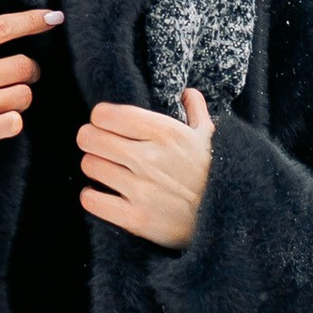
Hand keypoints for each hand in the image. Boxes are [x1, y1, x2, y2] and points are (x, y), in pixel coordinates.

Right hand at [0, 0, 61, 155]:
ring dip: (21, 97)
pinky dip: (14, 123)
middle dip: (29, 69)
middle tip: (22, 72)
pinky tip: (1, 122)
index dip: (31, 21)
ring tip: (8, 98)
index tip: (53, 17)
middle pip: (23, 65)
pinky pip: (14, 125)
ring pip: (23, 96)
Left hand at [79, 92, 212, 247]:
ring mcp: (141, 189)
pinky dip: (92, 197)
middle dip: (91, 140)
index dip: (100, 118)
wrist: (223, 219)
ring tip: (105, 170)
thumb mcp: (207, 137)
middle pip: (89, 138)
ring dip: (95, 167)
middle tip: (100, 147)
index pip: (105, 114)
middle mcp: (149, 158)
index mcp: (165, 132)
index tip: (106, 125)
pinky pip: (91, 200)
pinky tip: (103, 194)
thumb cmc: (210, 173)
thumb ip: (195, 110)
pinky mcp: (135, 218)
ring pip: (89, 166)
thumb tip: (188, 93)